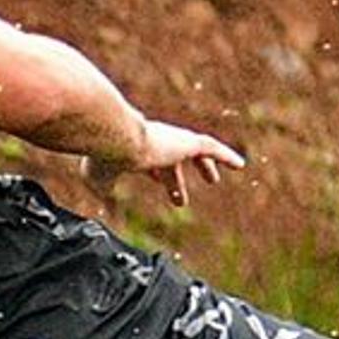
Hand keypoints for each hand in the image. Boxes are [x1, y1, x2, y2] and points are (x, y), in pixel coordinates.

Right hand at [90, 117, 246, 206]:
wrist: (115, 137)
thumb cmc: (104, 156)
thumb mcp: (98, 178)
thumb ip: (103, 189)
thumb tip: (104, 202)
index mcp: (134, 152)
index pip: (148, 166)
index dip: (155, 178)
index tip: (159, 188)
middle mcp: (154, 142)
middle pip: (169, 163)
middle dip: (175, 181)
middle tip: (180, 200)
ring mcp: (172, 140)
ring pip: (194, 151)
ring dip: (203, 167)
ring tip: (214, 179)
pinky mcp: (186, 142)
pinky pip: (212, 147)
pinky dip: (226, 155)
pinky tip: (240, 165)